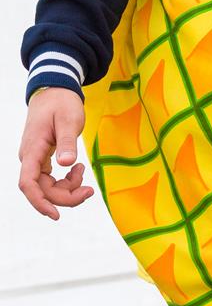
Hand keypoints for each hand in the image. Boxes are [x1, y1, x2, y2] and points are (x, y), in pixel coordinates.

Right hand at [18, 89, 93, 219]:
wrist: (55, 91)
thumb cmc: (61, 103)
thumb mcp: (68, 120)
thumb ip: (66, 142)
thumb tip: (66, 163)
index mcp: (32, 150)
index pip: (28, 184)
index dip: (40, 202)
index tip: (56, 215)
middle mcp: (30, 158)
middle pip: (42, 189)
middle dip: (65, 196)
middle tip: (90, 191)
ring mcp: (35, 159)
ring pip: (47, 186)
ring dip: (67, 188)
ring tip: (83, 171)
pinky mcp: (42, 159)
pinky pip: (51, 179)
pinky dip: (65, 180)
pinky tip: (77, 169)